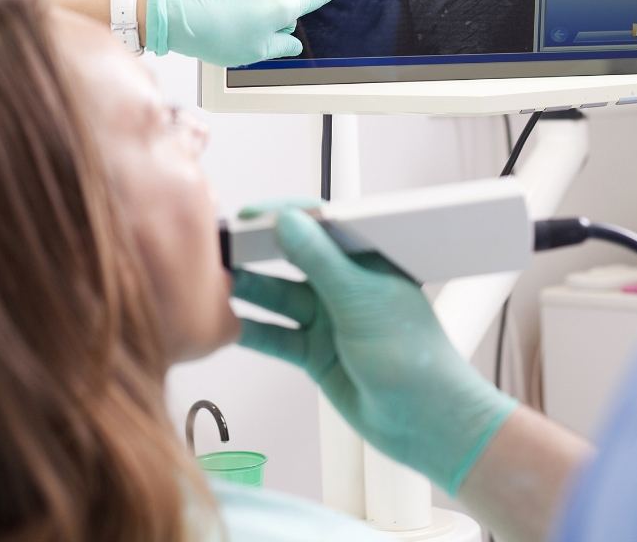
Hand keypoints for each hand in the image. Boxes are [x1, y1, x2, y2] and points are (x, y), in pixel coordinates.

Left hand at [145, 0, 355, 65]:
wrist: (179, 16)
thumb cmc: (218, 38)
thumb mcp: (255, 53)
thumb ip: (280, 48)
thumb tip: (293, 44)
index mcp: (280, 8)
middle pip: (279, 5)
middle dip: (269, 20)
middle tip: (245, 38)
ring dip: (247, 11)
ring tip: (224, 27)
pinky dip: (230, 1)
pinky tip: (214, 13)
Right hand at [233, 207, 516, 494]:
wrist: (425, 422)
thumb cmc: (413, 356)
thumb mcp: (361, 300)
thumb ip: (320, 261)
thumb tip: (287, 219)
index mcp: (368, 259)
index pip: (321, 224)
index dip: (285, 215)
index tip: (249, 215)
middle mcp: (346, 284)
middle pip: (293, 259)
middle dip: (258, 251)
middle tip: (218, 246)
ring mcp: (329, 318)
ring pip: (279, 297)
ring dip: (249, 290)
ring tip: (212, 281)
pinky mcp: (316, 353)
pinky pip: (275, 335)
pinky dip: (251, 330)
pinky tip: (224, 322)